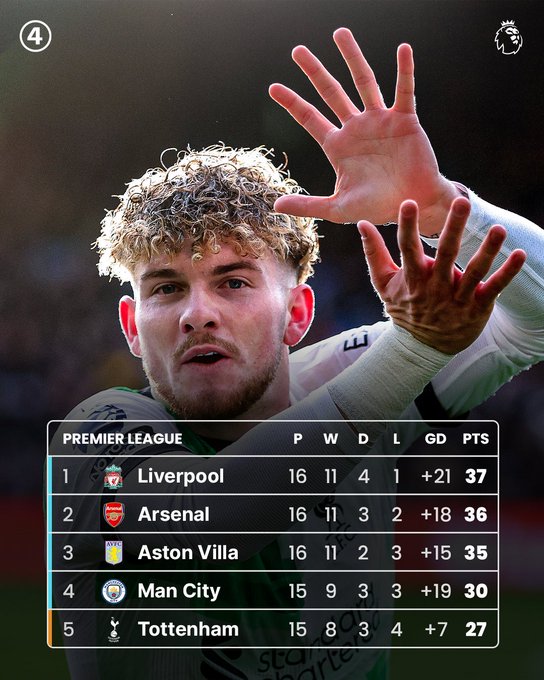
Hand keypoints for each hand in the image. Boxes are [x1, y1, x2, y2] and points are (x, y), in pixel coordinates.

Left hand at [269, 27, 457, 232]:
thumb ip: (308, 205)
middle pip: (331, 92)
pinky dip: (404, 70)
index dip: (292, 103)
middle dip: (314, 72)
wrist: (412, 206)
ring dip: (352, 57)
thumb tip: (275, 205)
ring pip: (364, 82)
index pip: (310, 119)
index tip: (273, 88)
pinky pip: (404, 90)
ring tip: (339, 33)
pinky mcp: (405, 120)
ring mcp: (380, 121)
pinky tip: (402, 49)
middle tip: (297, 50)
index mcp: (338, 146)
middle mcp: (356, 128)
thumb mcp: (337, 208)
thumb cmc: (376, 208)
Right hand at [358, 197, 525, 353]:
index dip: (408, 226)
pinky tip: (518, 255)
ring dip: (487, 250)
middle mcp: (435, 287)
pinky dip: (507, 273)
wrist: (422, 346)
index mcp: (413, 278)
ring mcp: (457, 298)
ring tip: (499, 229)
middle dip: (454, 228)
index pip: (407, 249)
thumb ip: (374, 252)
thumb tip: (362, 223)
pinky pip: (494, 289)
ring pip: (474, 272)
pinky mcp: (477, 308)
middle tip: (462, 202)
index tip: (409, 204)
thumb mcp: (384, 283)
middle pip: (446, 254)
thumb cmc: (403, 307)